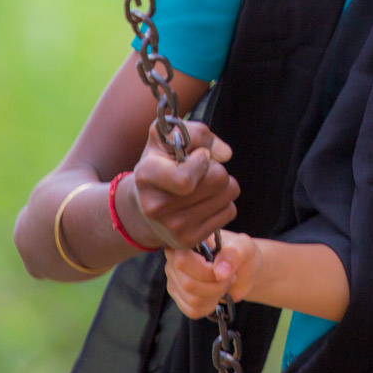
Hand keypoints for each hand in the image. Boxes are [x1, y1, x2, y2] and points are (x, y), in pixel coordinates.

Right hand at [131, 120, 239, 248]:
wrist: (143, 207)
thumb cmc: (161, 164)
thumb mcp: (166, 137)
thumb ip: (197, 133)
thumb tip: (225, 154)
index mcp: (146, 175)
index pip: (186, 178)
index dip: (202, 161)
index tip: (198, 156)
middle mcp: (156, 206)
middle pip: (218, 180)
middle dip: (216, 169)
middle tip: (202, 171)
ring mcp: (173, 227)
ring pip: (228, 195)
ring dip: (223, 186)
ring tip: (203, 186)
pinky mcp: (190, 240)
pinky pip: (229, 212)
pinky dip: (223, 203)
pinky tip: (204, 202)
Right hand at [164, 231, 259, 318]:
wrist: (243, 270)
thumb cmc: (239, 253)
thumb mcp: (243, 247)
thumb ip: (232, 255)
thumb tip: (220, 271)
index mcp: (186, 243)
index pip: (183, 262)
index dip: (206, 271)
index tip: (225, 269)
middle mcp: (174, 261)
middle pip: (188, 284)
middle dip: (216, 286)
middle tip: (229, 277)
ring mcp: (174, 280)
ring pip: (192, 300)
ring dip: (215, 295)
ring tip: (223, 284)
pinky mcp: (179, 297)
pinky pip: (192, 310)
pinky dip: (210, 306)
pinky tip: (216, 295)